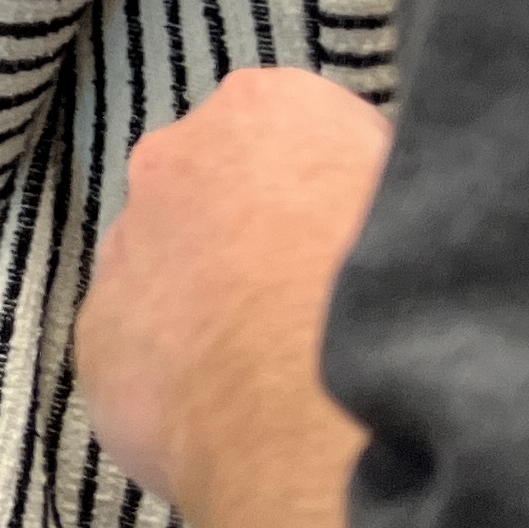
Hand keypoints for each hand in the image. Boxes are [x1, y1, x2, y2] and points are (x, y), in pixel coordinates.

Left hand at [80, 69, 390, 507]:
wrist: (320, 411)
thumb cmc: (398, 295)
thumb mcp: (431, 196)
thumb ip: (385, 179)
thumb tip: (384, 200)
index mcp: (263, 110)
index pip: (291, 131)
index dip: (331, 190)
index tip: (361, 237)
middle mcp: (171, 161)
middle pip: (215, 195)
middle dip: (255, 241)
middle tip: (316, 308)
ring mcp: (121, 251)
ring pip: (167, 275)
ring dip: (211, 311)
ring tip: (279, 373)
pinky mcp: (97, 342)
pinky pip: (140, 356)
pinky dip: (181, 382)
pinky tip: (236, 418)